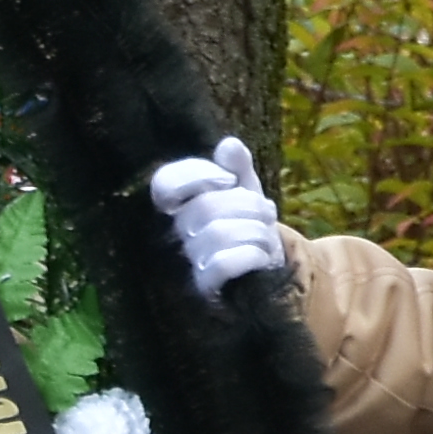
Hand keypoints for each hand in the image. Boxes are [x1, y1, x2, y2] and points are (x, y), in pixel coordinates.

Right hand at [148, 135, 292, 300]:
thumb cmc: (249, 226)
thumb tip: (228, 145)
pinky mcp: (203, 289)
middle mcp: (172, 236)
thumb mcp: (246, 191)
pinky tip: (261, 257)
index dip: (198, 175)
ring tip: (266, 236)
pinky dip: (252, 255)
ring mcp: (186, 263)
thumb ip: (237, 166)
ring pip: (218, 234)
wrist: (268, 272)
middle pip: (204, 207)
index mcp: (177, 208)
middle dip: (247, 205)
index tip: (229, 179)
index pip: (164, 183)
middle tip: (266, 212)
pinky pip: (224, 264)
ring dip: (256, 231)